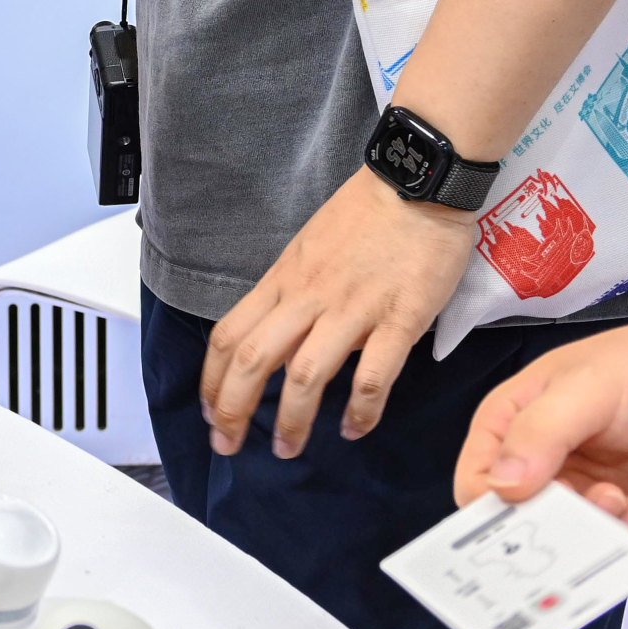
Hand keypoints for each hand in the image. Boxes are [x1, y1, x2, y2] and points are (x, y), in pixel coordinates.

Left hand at [203, 171, 472, 459]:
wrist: (417, 180)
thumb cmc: (366, 213)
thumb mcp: (307, 247)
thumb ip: (291, 292)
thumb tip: (279, 337)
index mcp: (283, 279)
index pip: (230, 336)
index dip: (212, 381)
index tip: (210, 412)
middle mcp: (308, 297)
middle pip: (254, 361)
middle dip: (233, 411)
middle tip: (228, 444)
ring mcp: (353, 309)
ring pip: (305, 375)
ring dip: (292, 421)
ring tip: (287, 449)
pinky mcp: (400, 317)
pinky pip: (373, 375)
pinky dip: (360, 410)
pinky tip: (353, 428)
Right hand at [453, 293, 627, 536]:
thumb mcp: (585, 390)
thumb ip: (540, 433)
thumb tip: (502, 486)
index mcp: (509, 425)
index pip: (477, 484)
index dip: (493, 510)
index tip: (531, 516)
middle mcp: (536, 464)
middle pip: (519, 522)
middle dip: (554, 527)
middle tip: (593, 509)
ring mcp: (576, 491)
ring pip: (564, 541)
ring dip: (594, 533)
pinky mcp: (614, 512)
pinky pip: (605, 546)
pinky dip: (624, 540)